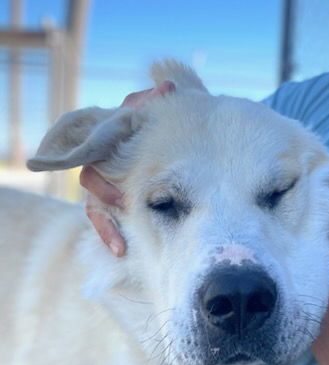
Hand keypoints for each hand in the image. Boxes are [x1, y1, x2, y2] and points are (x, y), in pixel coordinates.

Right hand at [80, 81, 174, 255]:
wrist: (174, 141)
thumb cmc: (165, 126)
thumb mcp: (163, 111)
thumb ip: (160, 101)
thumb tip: (167, 86)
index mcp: (110, 140)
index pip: (93, 145)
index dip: (99, 156)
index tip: (114, 167)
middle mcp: (103, 163)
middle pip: (91, 179)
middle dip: (105, 193)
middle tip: (124, 203)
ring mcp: (106, 186)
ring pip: (94, 206)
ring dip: (106, 226)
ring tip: (120, 245)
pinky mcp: (112, 206)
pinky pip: (103, 221)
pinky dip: (110, 235)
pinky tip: (121, 251)